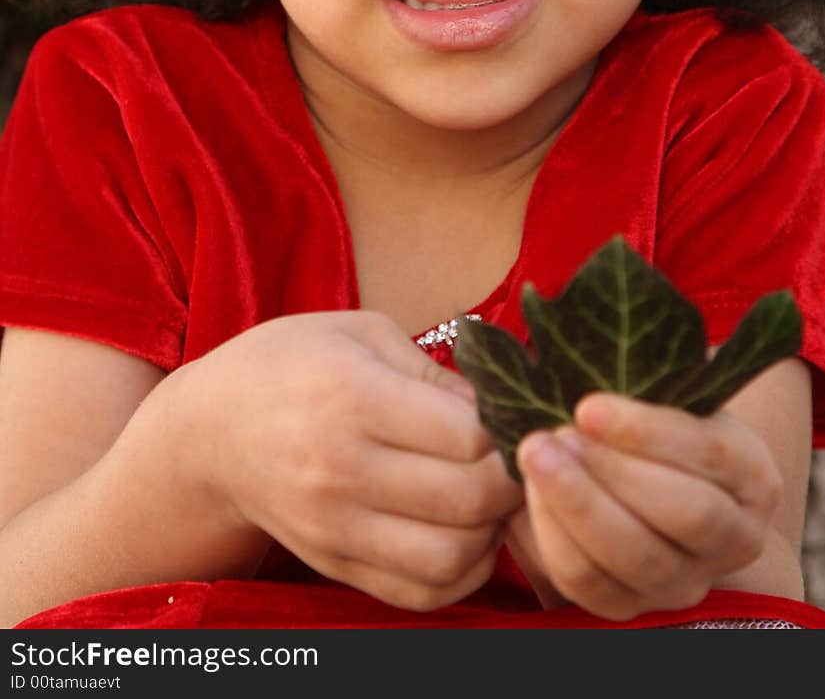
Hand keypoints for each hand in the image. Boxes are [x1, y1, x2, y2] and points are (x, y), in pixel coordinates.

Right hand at [176, 311, 522, 610]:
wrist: (209, 431)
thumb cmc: (290, 363)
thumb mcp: (359, 331)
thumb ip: (432, 369)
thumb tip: (496, 409)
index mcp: (351, 396)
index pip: (467, 435)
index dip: (506, 427)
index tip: (507, 414)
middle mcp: (340, 469)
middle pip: (469, 499)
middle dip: (512, 481)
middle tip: (515, 459)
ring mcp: (334, 527)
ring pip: (451, 558)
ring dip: (491, 533)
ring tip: (489, 498)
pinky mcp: (333, 565)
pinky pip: (420, 593)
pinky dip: (461, 573)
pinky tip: (463, 534)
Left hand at [507, 392, 781, 619]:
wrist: (658, 486)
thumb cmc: (653, 420)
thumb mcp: (665, 393)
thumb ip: (638, 372)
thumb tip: (573, 323)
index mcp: (752, 474)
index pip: (709, 454)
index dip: (648, 431)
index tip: (587, 403)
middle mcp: (733, 537)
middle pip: (682, 514)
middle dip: (610, 472)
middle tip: (551, 433)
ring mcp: (686, 580)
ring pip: (635, 557)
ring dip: (576, 505)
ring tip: (534, 456)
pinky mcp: (634, 608)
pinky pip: (590, 584)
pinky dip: (553, 537)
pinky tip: (527, 493)